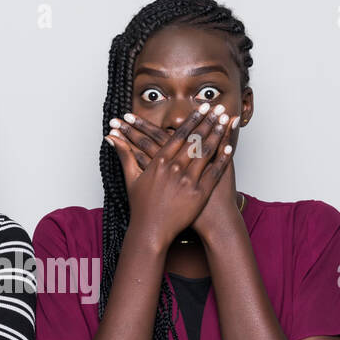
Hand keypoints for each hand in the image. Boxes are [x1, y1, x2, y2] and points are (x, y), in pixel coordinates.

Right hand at [104, 102, 231, 249]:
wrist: (150, 231)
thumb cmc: (140, 206)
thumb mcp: (130, 178)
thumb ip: (123, 154)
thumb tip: (110, 137)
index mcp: (159, 162)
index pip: (179, 136)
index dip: (192, 120)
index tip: (201, 109)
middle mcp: (174, 168)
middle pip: (195, 140)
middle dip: (209, 121)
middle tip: (219, 108)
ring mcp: (188, 181)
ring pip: (206, 152)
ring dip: (217, 134)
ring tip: (226, 120)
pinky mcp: (199, 194)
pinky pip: (214, 172)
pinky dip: (222, 158)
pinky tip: (229, 146)